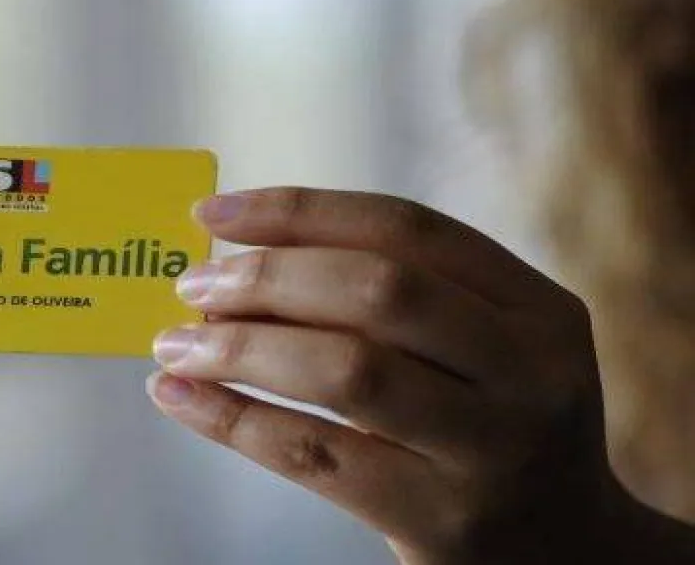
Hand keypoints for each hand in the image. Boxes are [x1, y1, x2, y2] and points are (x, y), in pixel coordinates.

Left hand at [147, 187, 676, 563]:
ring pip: (347, 371)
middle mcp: (529, 373)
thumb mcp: (483, 352)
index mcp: (539, 310)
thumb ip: (395, 303)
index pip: (408, 230)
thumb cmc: (489, 432)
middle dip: (269, 278)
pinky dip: (233, 419)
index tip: (216, 214)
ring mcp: (491, 451)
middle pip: (380, 291)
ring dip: (242, 346)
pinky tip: (180, 396)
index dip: (302, 212)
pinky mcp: (440, 520)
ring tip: (176, 342)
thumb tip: (236, 266)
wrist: (566, 555)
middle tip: (194, 286)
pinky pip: (315, 455)